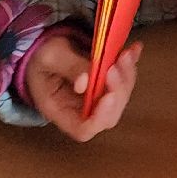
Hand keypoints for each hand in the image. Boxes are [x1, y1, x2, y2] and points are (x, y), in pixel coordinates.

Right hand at [24, 33, 143, 142]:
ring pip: (120, 98)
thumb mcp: (50, 57)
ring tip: (125, 55)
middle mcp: (81, 110)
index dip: (100, 118)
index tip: (108, 96)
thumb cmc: (41, 56)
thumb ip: (70, 67)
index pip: (83, 129)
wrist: (44, 48)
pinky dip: (131, 65)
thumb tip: (86, 82)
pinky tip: (135, 50)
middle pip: (108, 115)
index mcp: (60, 111)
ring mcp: (96, 98)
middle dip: (118, 92)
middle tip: (116, 66)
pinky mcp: (106, 84)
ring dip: (127, 77)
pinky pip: (123, 79)